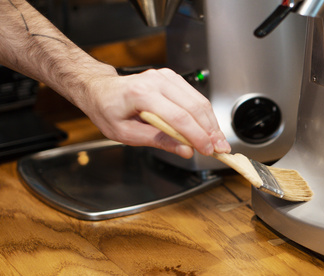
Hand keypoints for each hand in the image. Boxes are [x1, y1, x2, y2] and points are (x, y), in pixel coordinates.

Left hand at [80, 68, 230, 158]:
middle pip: (194, 107)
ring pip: (199, 101)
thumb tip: (185, 150)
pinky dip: (205, 114)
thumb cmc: (109, 110)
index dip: (197, 136)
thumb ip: (158, 141)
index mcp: (141, 94)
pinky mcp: (173, 78)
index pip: (178, 117)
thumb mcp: (126, 134)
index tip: (208, 150)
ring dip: (212, 123)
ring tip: (218, 141)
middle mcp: (156, 80)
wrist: (101, 90)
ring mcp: (166, 77)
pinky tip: (209, 128)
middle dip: (211, 131)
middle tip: (221, 148)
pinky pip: (195, 97)